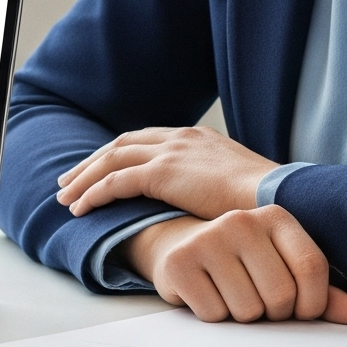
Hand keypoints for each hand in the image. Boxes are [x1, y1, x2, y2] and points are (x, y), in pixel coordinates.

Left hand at [59, 124, 278, 221]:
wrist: (280, 196)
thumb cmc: (266, 200)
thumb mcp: (236, 184)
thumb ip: (214, 185)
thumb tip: (205, 204)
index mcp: (197, 137)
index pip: (145, 140)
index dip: (119, 154)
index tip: (100, 168)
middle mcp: (179, 138)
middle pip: (121, 144)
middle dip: (92, 162)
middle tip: (70, 180)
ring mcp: (170, 152)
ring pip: (111, 161)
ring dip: (84, 179)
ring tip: (66, 198)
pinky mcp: (162, 172)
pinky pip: (115, 182)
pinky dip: (93, 194)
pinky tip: (81, 210)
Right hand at [126, 211, 346, 323]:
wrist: (183, 250)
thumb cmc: (244, 266)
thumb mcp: (284, 272)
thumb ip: (321, 294)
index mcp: (276, 217)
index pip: (312, 268)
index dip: (312, 303)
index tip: (301, 311)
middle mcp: (241, 220)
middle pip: (280, 295)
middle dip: (273, 314)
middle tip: (257, 301)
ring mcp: (207, 238)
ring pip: (247, 310)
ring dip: (241, 317)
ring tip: (230, 295)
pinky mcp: (180, 261)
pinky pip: (214, 314)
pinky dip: (213, 316)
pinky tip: (206, 294)